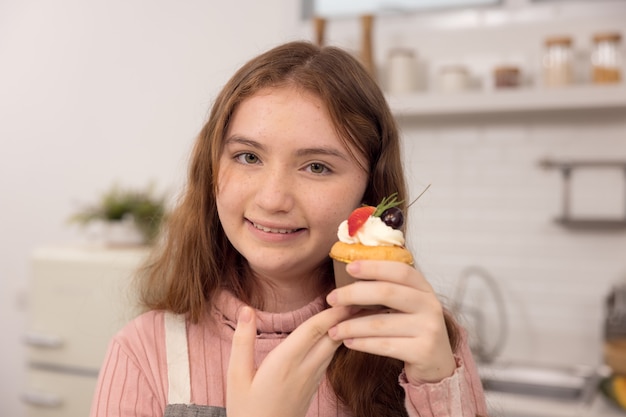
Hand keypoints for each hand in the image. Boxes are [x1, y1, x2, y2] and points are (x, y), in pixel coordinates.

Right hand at [227, 305, 352, 416]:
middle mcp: (304, 370)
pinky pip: (329, 359)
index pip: (314, 330)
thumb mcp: (236, 376)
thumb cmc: (246, 411)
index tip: (345, 295)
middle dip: (347, 316)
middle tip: (362, 296)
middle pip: (332, 337)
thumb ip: (242, 341)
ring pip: (334, 349)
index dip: (331, 312)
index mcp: (285, 363)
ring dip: (345, 328)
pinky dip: (337, 342)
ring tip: (356, 309)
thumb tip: (246, 310)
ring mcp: (312, 380)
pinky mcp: (313, 387)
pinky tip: (340, 333)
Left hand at [326, 260, 455, 383]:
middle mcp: (430, 305)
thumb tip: (351, 274)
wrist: (438, 365)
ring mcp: (429, 329)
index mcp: (425, 289)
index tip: (349, 267)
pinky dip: (362, 343)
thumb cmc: (414, 330)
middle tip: (331, 299)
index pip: (400, 270)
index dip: (374, 267)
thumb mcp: (408, 305)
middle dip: (353, 294)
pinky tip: (348, 342)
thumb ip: (388, 290)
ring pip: (380, 323)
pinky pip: (384, 345)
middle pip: (386, 292)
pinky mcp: (423, 351)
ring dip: (351, 325)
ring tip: (334, 329)